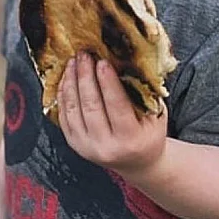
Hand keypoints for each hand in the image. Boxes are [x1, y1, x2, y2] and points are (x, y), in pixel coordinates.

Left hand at [58, 51, 166, 176]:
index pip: (117, 107)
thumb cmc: (148, 134)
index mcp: (131, 141)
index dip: (108, 83)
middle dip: (85, 76)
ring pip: (73, 108)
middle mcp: (106, 147)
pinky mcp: (73, 143)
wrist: (136, 163)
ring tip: (73, 61)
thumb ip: (142, 93)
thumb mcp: (155, 116)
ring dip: (71, 81)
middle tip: (84, 55)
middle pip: (91, 106)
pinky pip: (63, 114)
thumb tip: (125, 62)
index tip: (102, 62)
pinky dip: (63, 93)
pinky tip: (66, 77)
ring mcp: (86, 146)